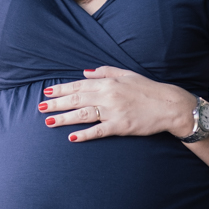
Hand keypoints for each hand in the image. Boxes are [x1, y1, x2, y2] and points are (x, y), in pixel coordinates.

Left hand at [39, 66, 196, 141]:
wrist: (169, 105)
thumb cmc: (147, 89)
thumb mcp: (126, 74)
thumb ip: (103, 72)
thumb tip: (84, 73)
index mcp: (108, 83)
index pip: (79, 85)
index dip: (62, 89)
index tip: (47, 92)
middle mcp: (108, 95)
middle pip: (76, 99)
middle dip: (56, 103)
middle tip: (40, 107)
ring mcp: (113, 111)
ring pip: (83, 114)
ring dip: (64, 118)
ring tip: (48, 121)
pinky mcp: (120, 126)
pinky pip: (99, 131)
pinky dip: (85, 134)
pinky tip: (72, 137)